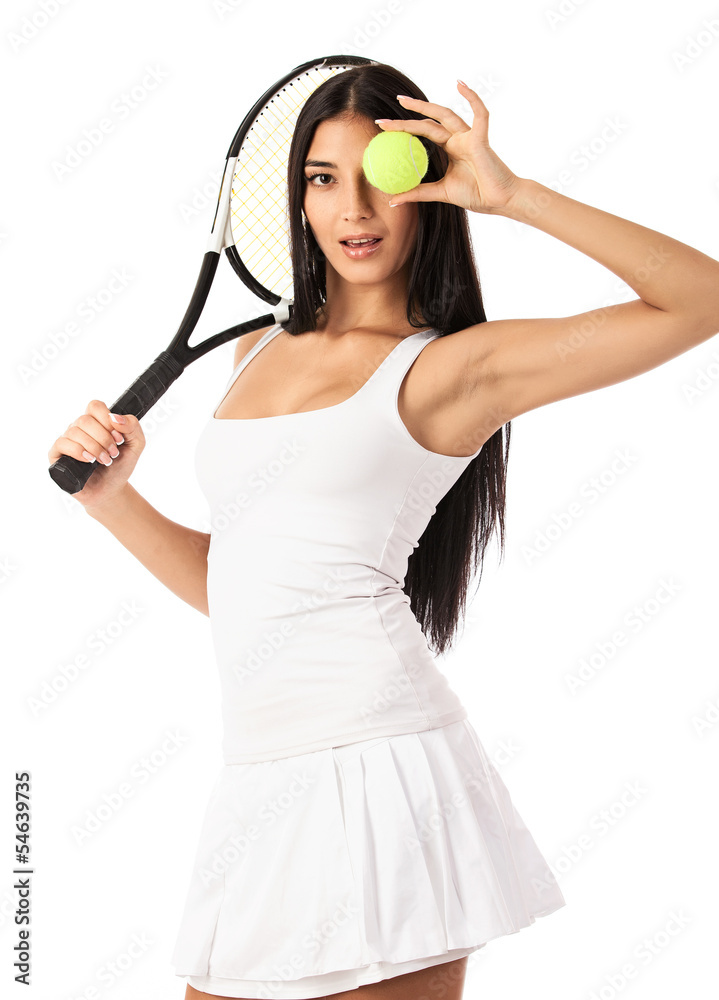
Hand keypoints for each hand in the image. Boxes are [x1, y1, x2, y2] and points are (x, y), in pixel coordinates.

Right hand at [48, 400, 144, 507]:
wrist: (111, 490)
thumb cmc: (120, 466)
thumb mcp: (136, 445)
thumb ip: (133, 427)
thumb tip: (115, 417)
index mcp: (96, 422)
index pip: (95, 406)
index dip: (107, 420)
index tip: (119, 438)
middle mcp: (79, 428)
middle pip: (85, 419)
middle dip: (103, 438)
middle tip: (113, 453)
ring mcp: (67, 440)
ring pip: (74, 431)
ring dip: (94, 447)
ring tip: (105, 461)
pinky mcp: (57, 454)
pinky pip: (62, 443)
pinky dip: (78, 451)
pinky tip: (89, 460)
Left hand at [376, 81, 520, 213]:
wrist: (501, 201)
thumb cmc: (478, 194)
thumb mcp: (441, 193)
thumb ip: (418, 193)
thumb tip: (393, 200)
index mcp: (450, 150)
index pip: (423, 135)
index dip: (404, 131)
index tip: (383, 130)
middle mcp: (458, 139)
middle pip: (428, 123)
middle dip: (406, 117)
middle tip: (382, 120)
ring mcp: (469, 137)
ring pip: (445, 116)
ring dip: (423, 108)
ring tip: (404, 102)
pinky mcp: (481, 139)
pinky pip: (479, 114)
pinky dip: (472, 97)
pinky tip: (460, 84)